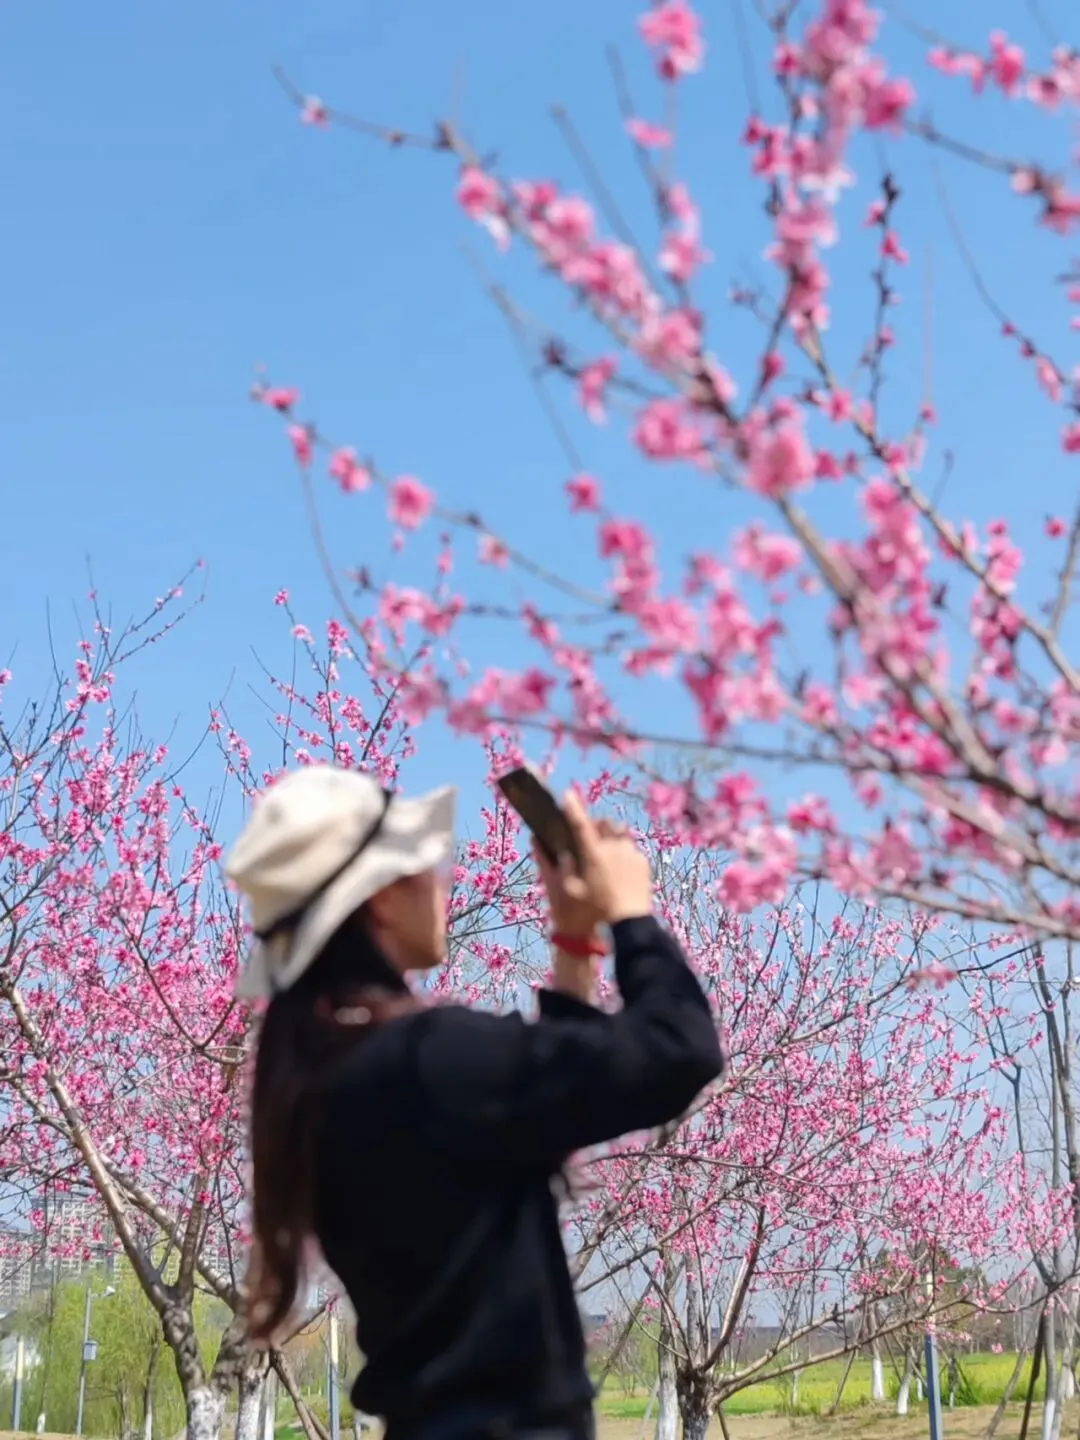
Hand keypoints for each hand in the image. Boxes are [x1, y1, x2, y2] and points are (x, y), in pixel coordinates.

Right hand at [539, 791, 653, 927]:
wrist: (630, 921)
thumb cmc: (595, 909)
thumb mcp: (571, 891)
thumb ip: (563, 868)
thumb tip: (560, 851)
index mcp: (594, 854)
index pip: (581, 824)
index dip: (574, 808)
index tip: (568, 794)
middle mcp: (613, 848)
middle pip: (604, 823)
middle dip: (597, 825)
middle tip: (591, 837)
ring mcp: (631, 853)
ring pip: (620, 833)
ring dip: (612, 836)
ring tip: (607, 852)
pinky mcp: (643, 861)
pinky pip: (631, 848)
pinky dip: (624, 852)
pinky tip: (620, 868)